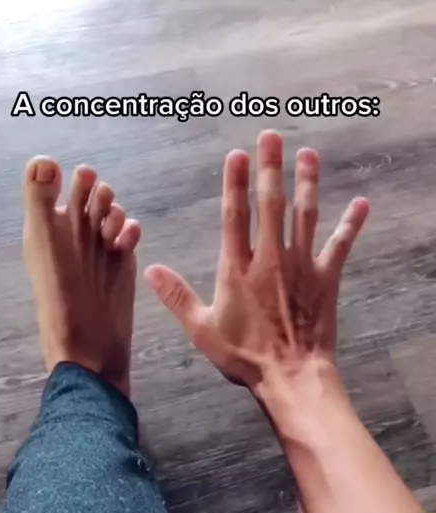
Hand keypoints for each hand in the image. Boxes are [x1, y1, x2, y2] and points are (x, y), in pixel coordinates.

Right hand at [145, 130, 368, 394]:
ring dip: (306, 182)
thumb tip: (150, 268)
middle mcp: (270, 258)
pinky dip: (351, 224)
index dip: (235, 183)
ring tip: (308, 154)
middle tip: (272, 137)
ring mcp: (301, 266)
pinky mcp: (325, 279)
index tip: (237, 155)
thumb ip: (177, 295)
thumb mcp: (202, 329)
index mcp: (237, 269)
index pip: (234, 215)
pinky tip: (361, 203)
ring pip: (304, 215)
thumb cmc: (245, 357)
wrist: (291, 375)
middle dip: (271, 168)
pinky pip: (340, 245)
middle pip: (270, 204)